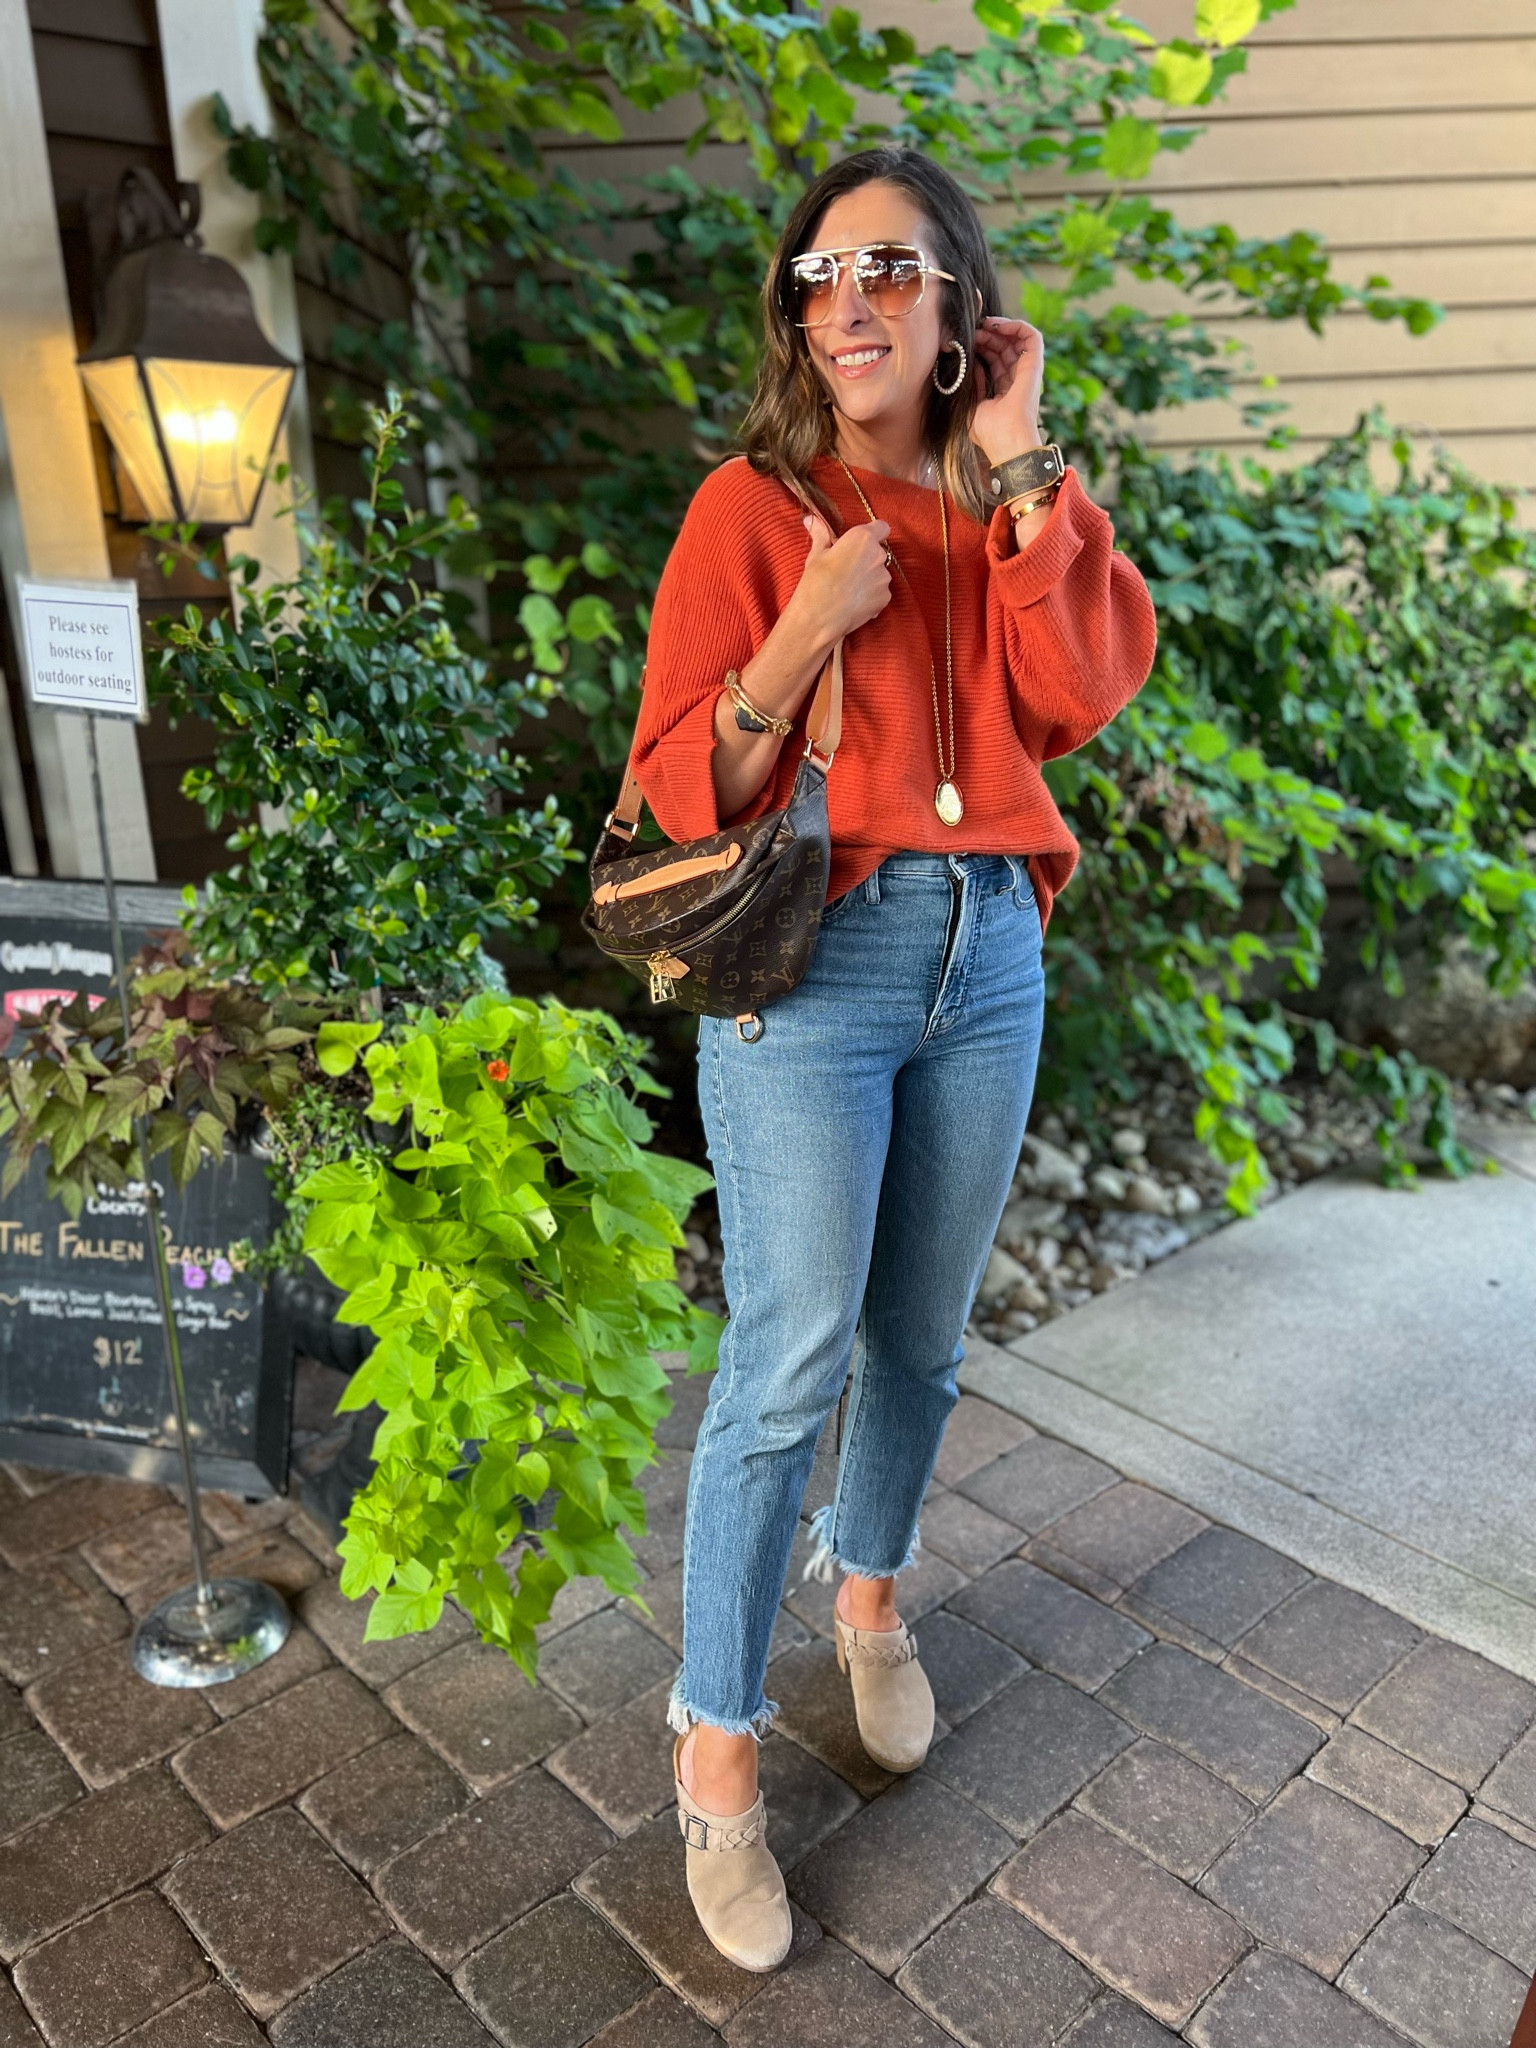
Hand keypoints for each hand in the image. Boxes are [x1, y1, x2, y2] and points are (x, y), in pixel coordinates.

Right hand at [789, 513, 892, 645]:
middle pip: (878, 552)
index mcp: (862, 538)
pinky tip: (854, 601)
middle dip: (866, 558)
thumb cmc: (816, 582)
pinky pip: (880, 592)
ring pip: (879, 573)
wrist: (819, 617)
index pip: (881, 527)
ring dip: (869, 578)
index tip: (861, 541)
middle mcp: (878, 555)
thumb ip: (820, 534)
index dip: (873, 533)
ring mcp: (884, 578)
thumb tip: (811, 520)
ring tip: (849, 588)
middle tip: (847, 568)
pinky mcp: (885, 598)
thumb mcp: (816, 555)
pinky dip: (871, 595)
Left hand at [970, 318, 1045, 465]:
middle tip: (973, 330)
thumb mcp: (972, 407)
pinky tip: (998, 325)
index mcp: (1005, 390)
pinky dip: (1018, 326)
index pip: (995, 360)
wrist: (1007, 444)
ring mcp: (1027, 373)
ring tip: (983, 324)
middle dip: (988, 335)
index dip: (983, 346)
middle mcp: (1017, 380)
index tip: (968, 339)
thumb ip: (973, 385)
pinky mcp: (1034, 367)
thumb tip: (972, 364)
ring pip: (1018, 340)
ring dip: (1001, 328)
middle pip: (1005, 348)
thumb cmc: (990, 434)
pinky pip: (1032, 337)